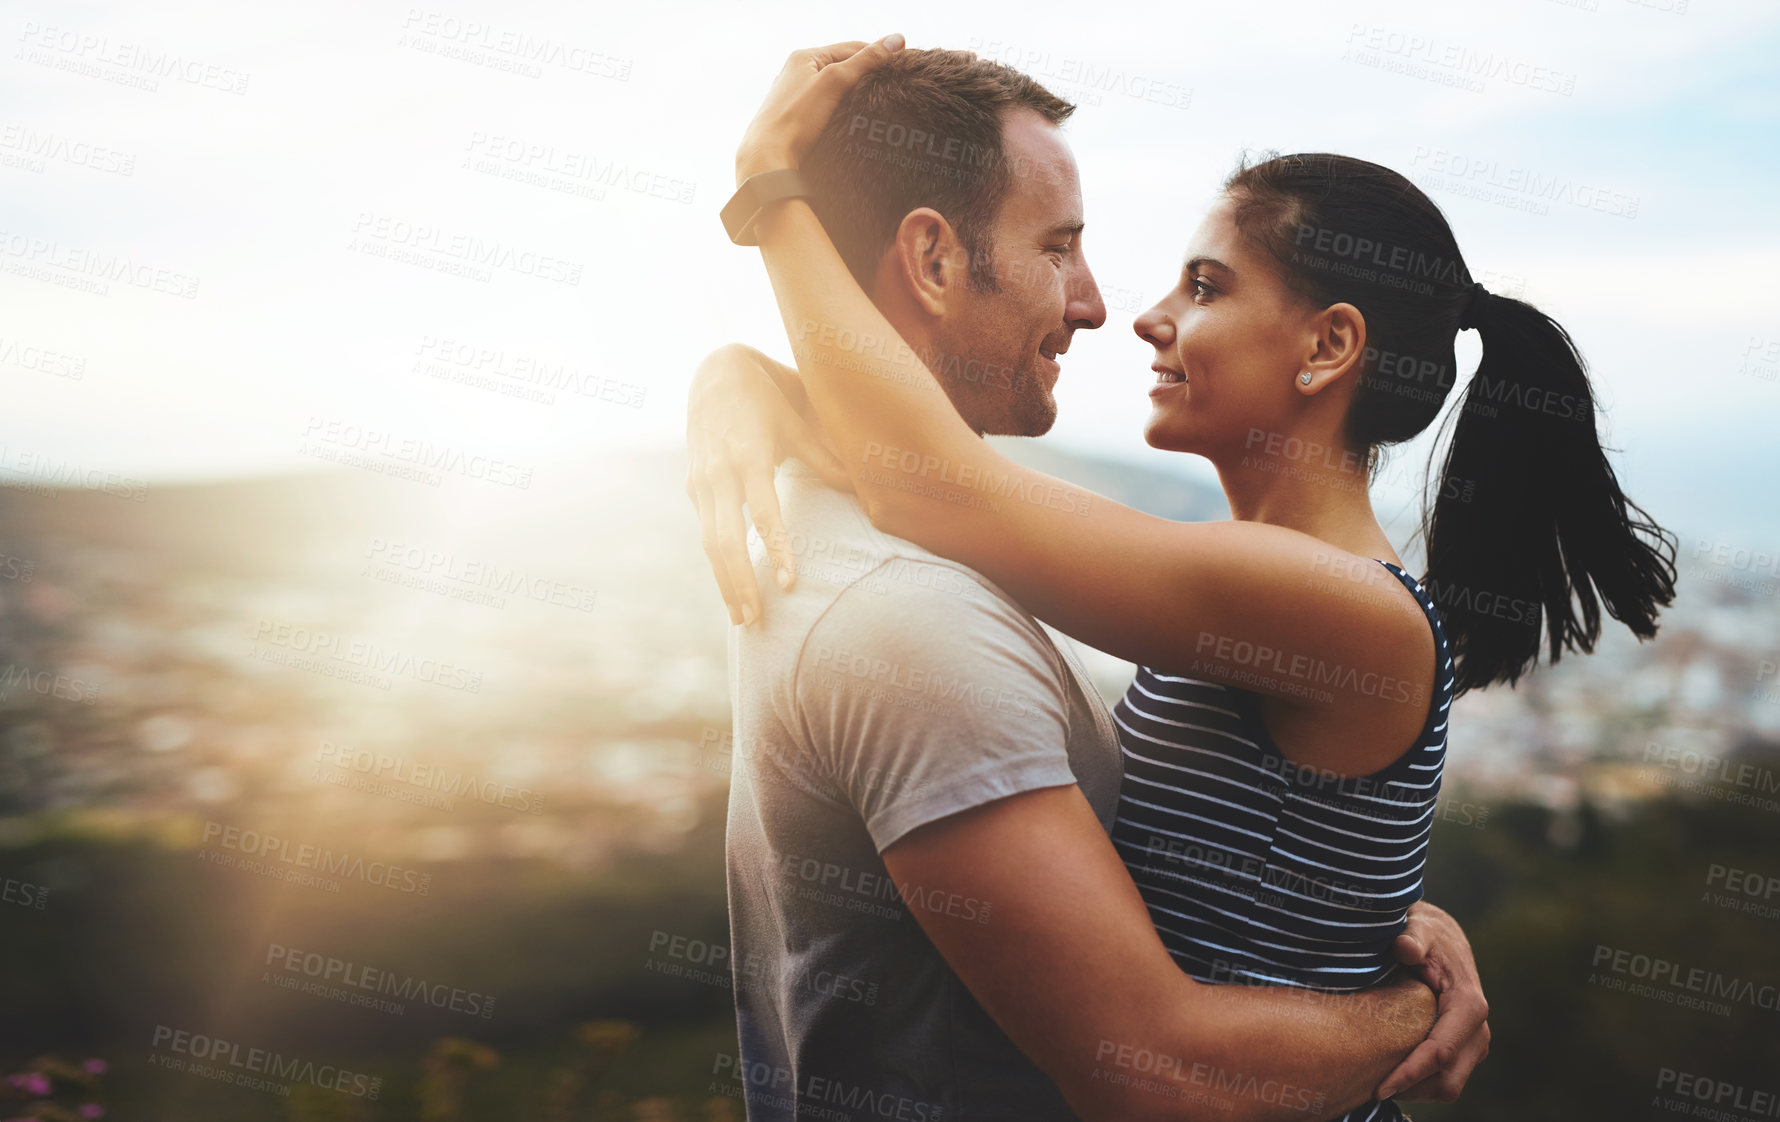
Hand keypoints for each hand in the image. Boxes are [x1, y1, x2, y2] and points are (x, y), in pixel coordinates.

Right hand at [685, 344, 851, 625]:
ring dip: (724, 583)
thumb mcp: (798, 421)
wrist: (714, 372)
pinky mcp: (693, 487)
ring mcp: (701, 483)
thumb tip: (860, 490)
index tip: (790, 584)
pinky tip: (731, 590)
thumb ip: (826, 458)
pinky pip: (705, 533)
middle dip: (739, 583)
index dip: (776, 550)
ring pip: (709, 543)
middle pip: (724, 541)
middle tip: (756, 620)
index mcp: (749, 458)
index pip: (764, 514)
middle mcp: (719, 474)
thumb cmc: (767, 398)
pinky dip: (717, 564)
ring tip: (742, 618)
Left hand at [735, 35, 904, 184]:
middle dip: (867, 75)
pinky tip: (853, 120)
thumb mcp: (835, 82)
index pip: (851, 48)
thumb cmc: (796, 118)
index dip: (878, 55)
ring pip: (834, 89)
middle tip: (894, 87)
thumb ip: (866, 61)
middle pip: (842, 67)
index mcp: (803, 57)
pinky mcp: (795, 119)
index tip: (903, 66)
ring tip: (878, 104)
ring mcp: (794, 96)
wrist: (767, 159)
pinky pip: (826, 107)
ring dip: (855, 94)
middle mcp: (796, 73)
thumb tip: (897, 39)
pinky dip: (842, 110)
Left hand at [1376, 901, 1490, 1102]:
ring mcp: (1474, 1045)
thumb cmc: (1426, 934)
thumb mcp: (1419, 927)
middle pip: (1446, 1080)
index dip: (1410, 1073)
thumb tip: (1405, 948)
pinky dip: (1419, 1085)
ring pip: (1447, 1087)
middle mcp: (1478, 1031)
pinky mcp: (1465, 1052)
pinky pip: (1443, 1081)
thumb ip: (1413, 936)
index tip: (1380, 1087)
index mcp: (1468, 1005)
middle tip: (1368, 1089)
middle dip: (1410, 1089)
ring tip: (1375, 1082)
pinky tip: (1389, 1073)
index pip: (1440, 1052)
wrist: (1444, 939)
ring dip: (1414, 1091)